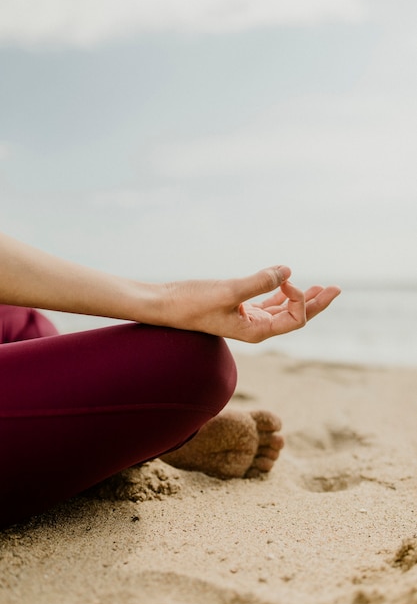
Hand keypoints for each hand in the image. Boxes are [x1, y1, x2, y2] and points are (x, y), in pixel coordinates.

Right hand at [159, 266, 340, 342]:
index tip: (286, 279)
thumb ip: (258, 282)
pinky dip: (281, 292)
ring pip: (283, 310)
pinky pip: (267, 303)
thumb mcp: (227, 291)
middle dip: (316, 303)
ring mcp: (248, 319)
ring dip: (302, 298)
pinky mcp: (239, 309)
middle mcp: (256, 329)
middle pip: (295, 317)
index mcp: (256, 332)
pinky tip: (288, 283)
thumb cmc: (192, 302)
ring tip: (321, 287)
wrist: (166, 305)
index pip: (294, 320)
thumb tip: (287, 271)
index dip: (299, 299)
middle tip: (337, 289)